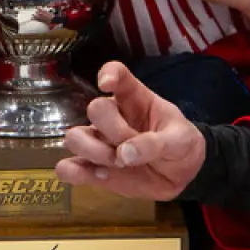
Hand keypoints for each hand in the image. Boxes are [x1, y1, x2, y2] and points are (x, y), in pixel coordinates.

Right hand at [55, 61, 205, 198]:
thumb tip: (124, 153)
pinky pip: (68, 168)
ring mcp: (100, 142)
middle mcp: (112, 116)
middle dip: (112, 130)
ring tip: (116, 164)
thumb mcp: (180, 140)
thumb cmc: (180, 145)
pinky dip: (75, 173)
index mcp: (135, 98)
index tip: (106, 84)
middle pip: (95, 109)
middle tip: (132, 148)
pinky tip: (100, 175)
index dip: (109, 74)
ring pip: (74, 137)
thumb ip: (155, 143)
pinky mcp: (93, 168)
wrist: (181, 176)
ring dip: (92, 151)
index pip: (117, 74)